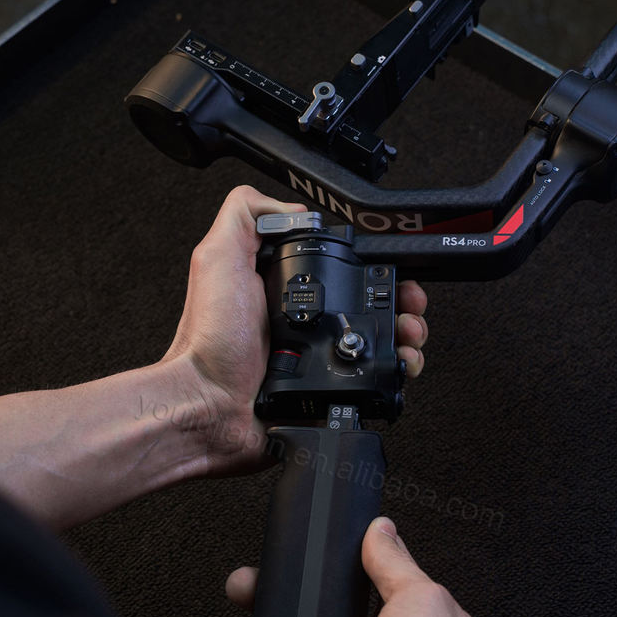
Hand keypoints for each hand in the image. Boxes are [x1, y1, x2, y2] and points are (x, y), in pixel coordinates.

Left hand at [162, 185, 429, 476]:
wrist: (206, 407)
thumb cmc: (208, 341)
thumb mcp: (218, 258)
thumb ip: (247, 217)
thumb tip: (295, 209)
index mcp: (281, 291)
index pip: (340, 270)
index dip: (371, 266)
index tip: (393, 268)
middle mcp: (301, 325)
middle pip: (368, 306)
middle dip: (400, 304)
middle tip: (410, 308)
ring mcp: (315, 362)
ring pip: (377, 345)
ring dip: (404, 338)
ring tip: (410, 338)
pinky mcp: (324, 395)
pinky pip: (368, 384)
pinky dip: (393, 376)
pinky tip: (399, 368)